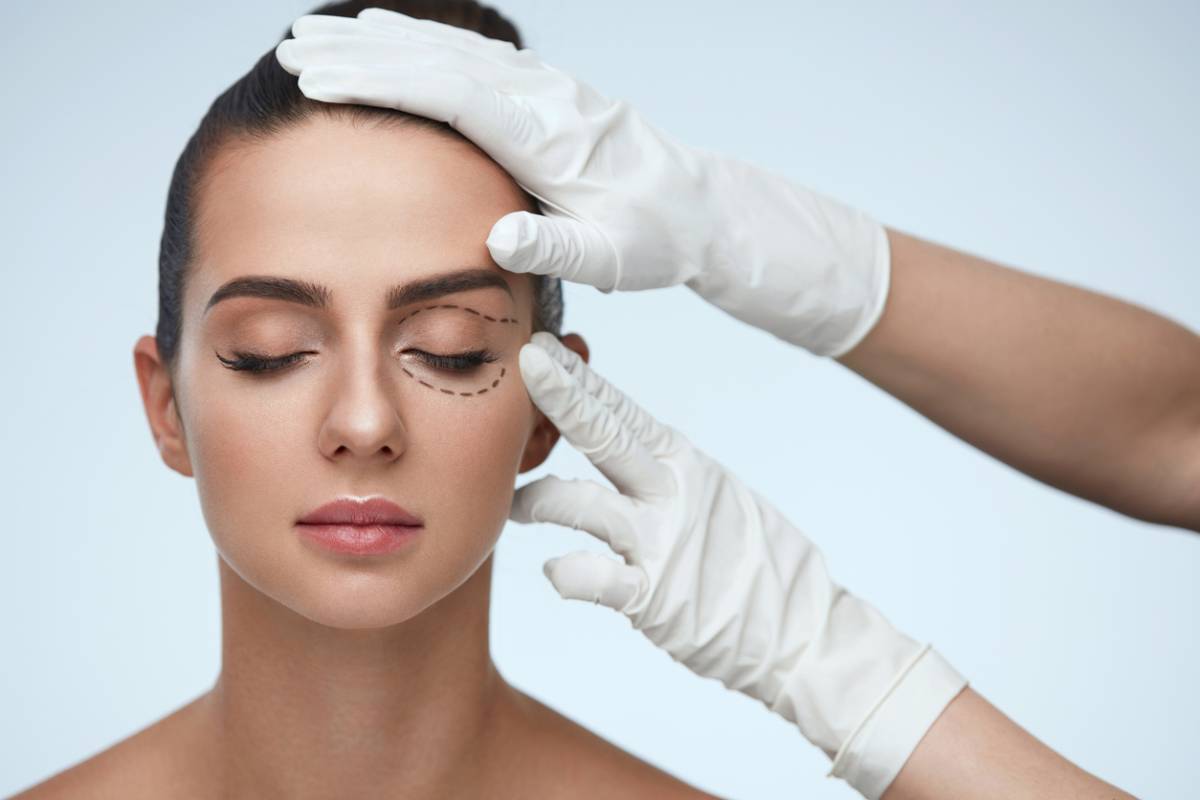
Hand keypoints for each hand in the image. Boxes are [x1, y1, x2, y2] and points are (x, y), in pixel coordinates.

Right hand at [275, 9, 889, 356]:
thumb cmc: (653, 240)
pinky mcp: (545, 94)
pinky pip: (473, 58)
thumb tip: (497, 237)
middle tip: (291, 48)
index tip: (319, 75)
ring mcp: (544, 89)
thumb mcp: (611, 259)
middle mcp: (542, 98)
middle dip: (361, 51)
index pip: (450, 94)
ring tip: (320, 37)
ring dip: (383, 41)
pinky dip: (423, 46)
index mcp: (547, 136)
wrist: (698, 210)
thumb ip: (556, 247)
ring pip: (451, 49)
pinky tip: (392, 41)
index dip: (381, 81)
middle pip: (438, 58)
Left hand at [508, 332, 966, 798]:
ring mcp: (662, 542)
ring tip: (510, 503)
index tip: (543, 347)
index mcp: (684, 464)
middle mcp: (673, 493)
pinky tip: (553, 570)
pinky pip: (596, 578)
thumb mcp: (714, 497)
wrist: (806, 631)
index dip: (580, 379)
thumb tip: (617, 443)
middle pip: (606, 435)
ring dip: (539, 499)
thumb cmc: (755, 564)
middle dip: (563, 397)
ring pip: (584, 504)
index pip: (623, 411)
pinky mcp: (654, 596)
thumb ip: (664, 472)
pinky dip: (568, 573)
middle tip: (526, 362)